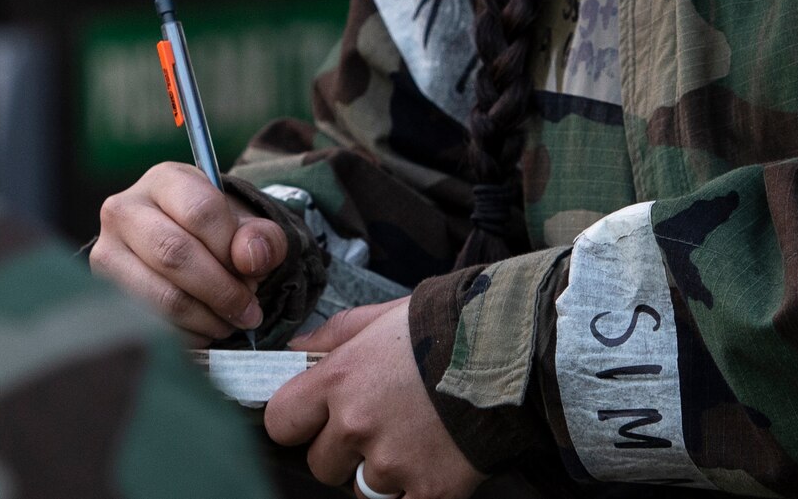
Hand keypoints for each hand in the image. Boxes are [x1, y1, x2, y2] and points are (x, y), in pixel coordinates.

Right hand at [90, 161, 287, 338]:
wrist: (178, 244)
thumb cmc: (214, 232)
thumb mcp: (245, 223)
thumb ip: (261, 236)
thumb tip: (251, 259)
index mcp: (164, 180)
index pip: (200, 211)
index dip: (231, 249)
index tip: (254, 273)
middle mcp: (124, 210)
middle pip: (175, 254)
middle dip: (221, 290)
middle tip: (248, 311)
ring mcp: (106, 252)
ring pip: (160, 295)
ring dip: (205, 318)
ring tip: (229, 321)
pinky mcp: (102, 292)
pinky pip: (147, 324)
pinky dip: (185, 334)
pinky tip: (203, 328)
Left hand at [265, 299, 483, 498]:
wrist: (515, 348)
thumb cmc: (449, 325)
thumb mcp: (384, 316)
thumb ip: (334, 336)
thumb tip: (295, 350)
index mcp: (340, 379)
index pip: (281, 422)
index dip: (298, 421)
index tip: (315, 418)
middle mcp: (358, 424)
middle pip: (322, 464)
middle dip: (344, 449)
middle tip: (381, 424)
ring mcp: (393, 463)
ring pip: (361, 489)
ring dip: (381, 472)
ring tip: (414, 438)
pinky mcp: (430, 490)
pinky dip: (415, 489)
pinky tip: (434, 459)